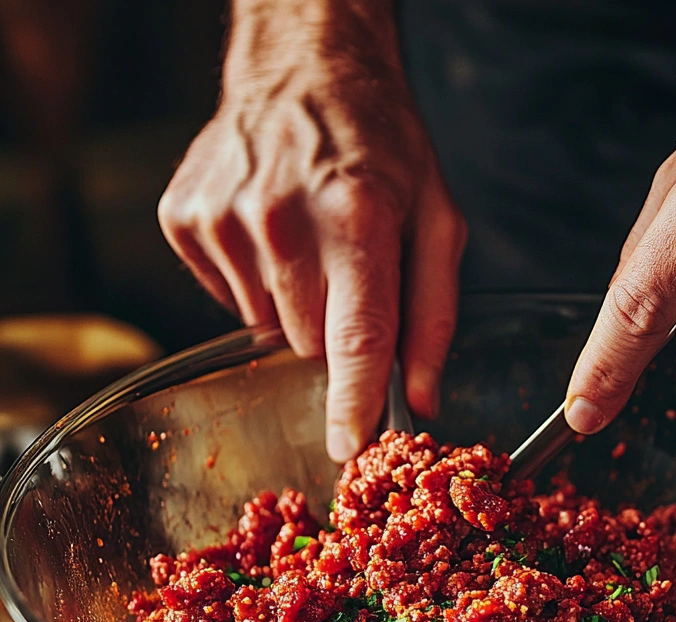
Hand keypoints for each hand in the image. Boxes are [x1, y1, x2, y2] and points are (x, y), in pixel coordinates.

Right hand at [158, 0, 464, 460]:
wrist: (304, 64)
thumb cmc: (381, 143)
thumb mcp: (436, 219)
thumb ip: (434, 314)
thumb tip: (422, 395)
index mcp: (356, 217)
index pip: (355, 339)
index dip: (353, 402)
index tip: (346, 448)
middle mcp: (281, 220)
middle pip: (310, 343)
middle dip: (334, 326)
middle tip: (345, 267)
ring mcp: (223, 219)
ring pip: (267, 326)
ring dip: (294, 302)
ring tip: (308, 240)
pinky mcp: (185, 219)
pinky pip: (227, 298)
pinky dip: (254, 280)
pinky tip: (270, 232)